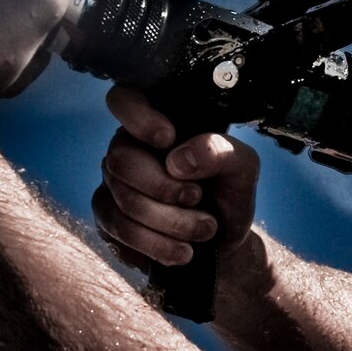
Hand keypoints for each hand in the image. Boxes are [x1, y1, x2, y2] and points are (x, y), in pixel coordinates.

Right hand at [92, 85, 259, 268]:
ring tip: (204, 230)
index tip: (167, 138)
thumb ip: (221, 152)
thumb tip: (179, 160)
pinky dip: (157, 244)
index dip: (138, 117)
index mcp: (156, 123)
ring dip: (170, 222)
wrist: (222, 246)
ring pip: (122, 200)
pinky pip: (119, 229)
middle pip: (120, 159)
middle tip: (197, 198)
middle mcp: (128, 149)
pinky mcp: (108, 220)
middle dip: (163, 187)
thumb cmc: (227, 196)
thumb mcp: (242, 170)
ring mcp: (113, 185)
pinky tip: (183, 251)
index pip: (124, 99)